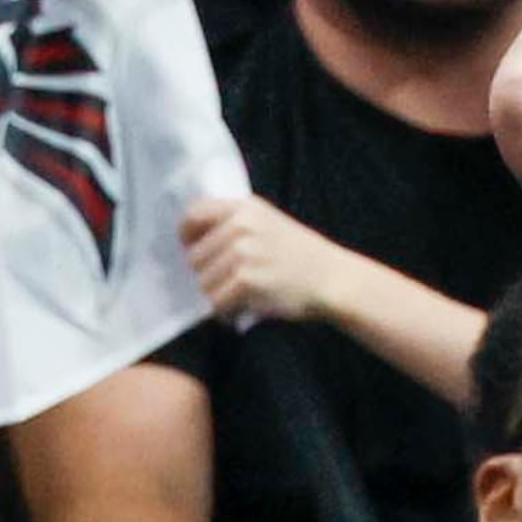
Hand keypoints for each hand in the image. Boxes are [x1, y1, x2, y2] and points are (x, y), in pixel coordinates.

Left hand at [180, 196, 359, 327]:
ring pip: (203, 282)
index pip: (194, 214)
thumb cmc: (302, 257)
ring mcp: (244, 253)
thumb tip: (192, 245)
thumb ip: (235, 224)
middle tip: (227, 285)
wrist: (334, 279)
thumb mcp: (269, 223)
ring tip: (237, 299)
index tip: (192, 249)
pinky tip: (239, 311)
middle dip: (206, 275)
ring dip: (216, 296)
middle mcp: (241, 226)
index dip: (187, 235)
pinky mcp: (246, 281)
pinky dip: (224, 312)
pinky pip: (216, 302)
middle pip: (194, 257)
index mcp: (245, 208)